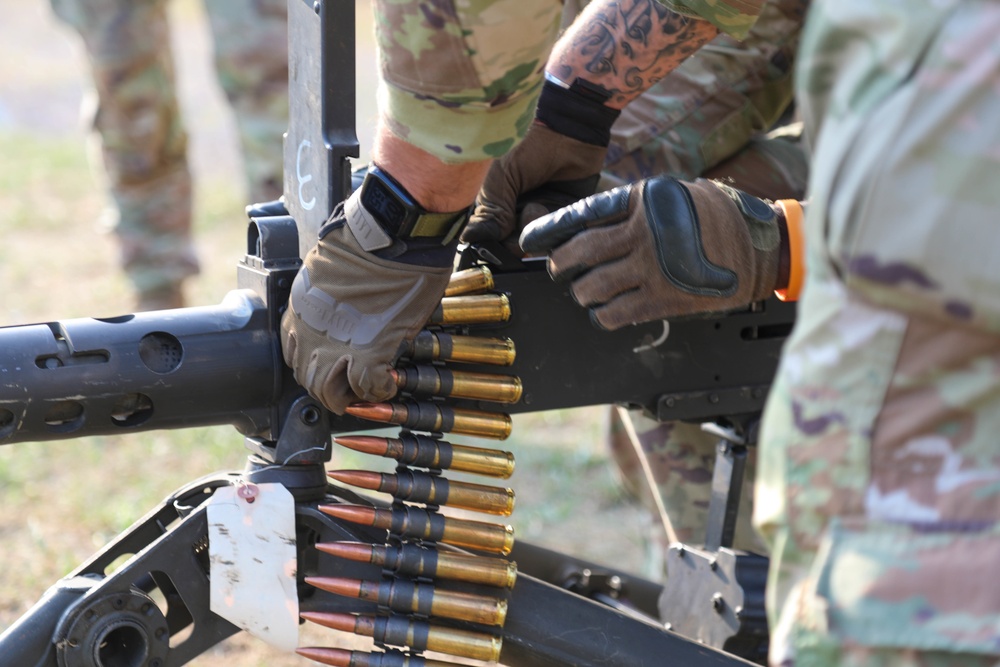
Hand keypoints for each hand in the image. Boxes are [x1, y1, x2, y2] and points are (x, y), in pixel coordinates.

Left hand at [280, 188, 456, 413]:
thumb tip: (341, 303)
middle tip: (349, 388)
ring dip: (350, 395)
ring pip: (329, 391)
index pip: (293, 353)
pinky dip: (380, 390)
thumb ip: (327, 293)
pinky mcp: (369, 350)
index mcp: (300, 307)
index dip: (314, 364)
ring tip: (367, 392)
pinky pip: (369, 387)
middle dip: (328, 388)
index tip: (331, 366)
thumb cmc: (365, 236)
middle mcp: (310, 330)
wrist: (391, 231)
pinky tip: (388, 383)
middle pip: (307, 379)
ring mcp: (337, 344)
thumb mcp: (327, 265)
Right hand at [461, 122, 608, 252]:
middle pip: (512, 245)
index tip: (495, 240)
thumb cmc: (528, 145)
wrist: (568, 130)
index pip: (489, 238)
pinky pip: (559, 235)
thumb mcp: (500, 177)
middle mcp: (517, 213)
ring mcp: (542, 216)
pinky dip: (554, 225)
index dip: (492, 243)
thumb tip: (471, 239)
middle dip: (516, 234)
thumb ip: (490, 211)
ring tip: (539, 203)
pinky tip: (553, 205)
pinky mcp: (566, 217)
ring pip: (535, 242)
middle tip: (522, 210)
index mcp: (496, 204)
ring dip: (535, 226)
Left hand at [519, 177, 785, 329]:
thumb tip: (587, 226)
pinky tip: (604, 312)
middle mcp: (643, 232)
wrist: (761, 244)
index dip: (549, 229)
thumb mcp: (671, 195)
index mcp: (641, 201)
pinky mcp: (664, 299)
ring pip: (592, 287)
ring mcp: (653, 267)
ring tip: (585, 291)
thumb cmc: (714, 217)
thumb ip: (633, 207)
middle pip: (579, 253)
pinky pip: (615, 313)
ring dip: (582, 292)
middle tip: (557, 269)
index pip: (582, 214)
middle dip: (559, 265)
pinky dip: (602, 316)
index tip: (528, 240)